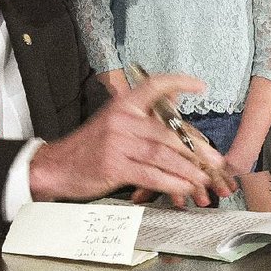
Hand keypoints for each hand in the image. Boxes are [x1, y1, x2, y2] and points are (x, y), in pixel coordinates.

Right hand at [29, 73, 234, 205]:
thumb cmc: (88, 147)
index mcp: (122, 106)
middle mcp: (121, 120)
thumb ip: (144, 113)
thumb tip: (175, 99)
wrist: (56, 167)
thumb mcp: (114, 122)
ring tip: (203, 178)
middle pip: (167, 132)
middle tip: (214, 159)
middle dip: (195, 148)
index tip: (200, 86)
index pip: (153, 86)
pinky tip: (184, 187)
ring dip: (187, 169)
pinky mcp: (114, 166)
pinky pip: (150, 174)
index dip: (178, 82)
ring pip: (162, 155)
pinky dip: (171, 182)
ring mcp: (117, 143)